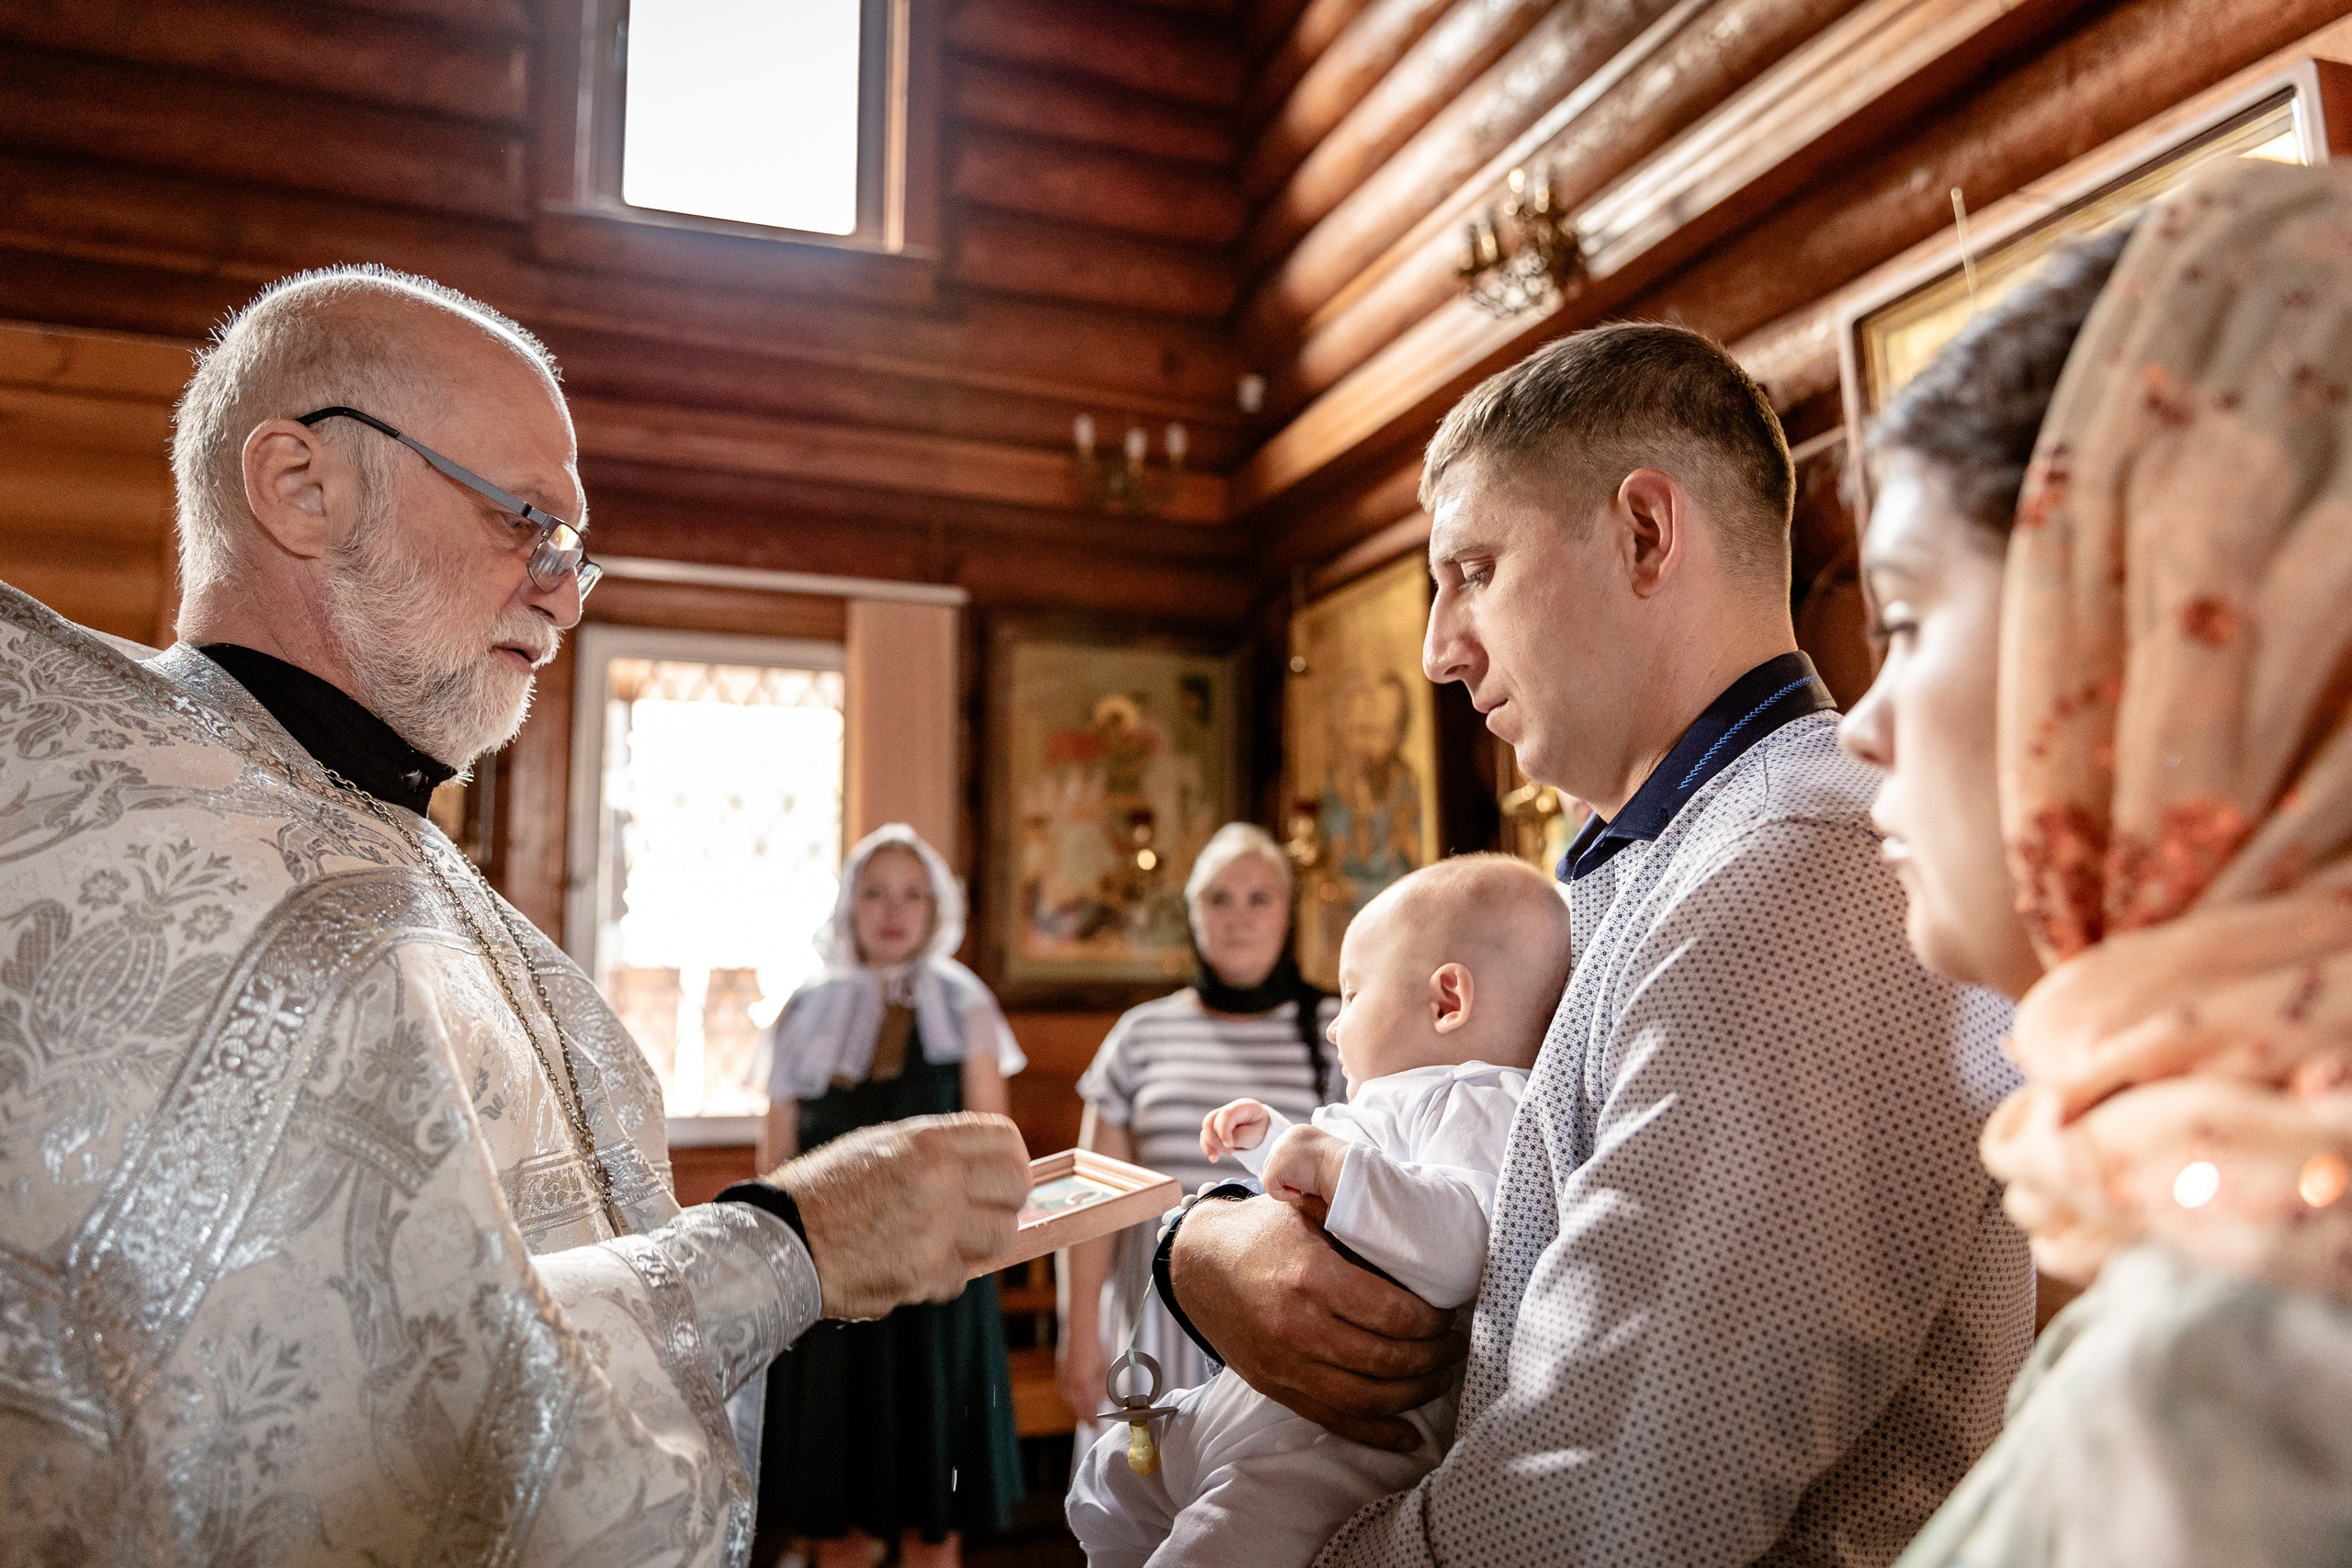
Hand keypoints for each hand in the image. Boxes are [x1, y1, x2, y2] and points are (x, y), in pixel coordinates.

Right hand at [774, 1112, 1028, 1318]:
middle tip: (982, 1216)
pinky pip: (959, 1278)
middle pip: (1016, 1187)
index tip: (1003, 1179)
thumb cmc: (823, 1192)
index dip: (1011, 1160)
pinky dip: (936, 1279)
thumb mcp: (877, 1148)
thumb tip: (984, 1168)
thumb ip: (933, 1153)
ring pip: (1001, 1236)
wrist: (778, 1239)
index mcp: (926, 1140)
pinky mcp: (924, 1271)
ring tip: (939, 1245)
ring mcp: (935, 1224)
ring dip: (976, 1246)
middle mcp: (938, 1176)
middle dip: (1005, 1204)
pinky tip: (902, 1268)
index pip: (1005, 1139)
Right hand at [1057, 1323, 1108, 1424]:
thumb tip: (1105, 1400)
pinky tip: (1072, 1399)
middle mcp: (1072, 1384)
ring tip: (1082, 1413)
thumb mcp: (1106, 1369)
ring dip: (1076, 1408)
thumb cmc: (1096, 1347)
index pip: (1088, 1409)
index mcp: (1085, 1384)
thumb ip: (1104, 1388)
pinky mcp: (1060, 1373)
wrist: (1082, 1332)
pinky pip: (1063, 1391)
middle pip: (1077, 1407)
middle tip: (1090, 1424)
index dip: (1092, 1419)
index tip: (1095, 1426)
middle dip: (1084, 1416)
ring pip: (1069, 1400)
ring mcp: (1064, 1378)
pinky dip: (1068, 1397)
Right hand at [1169, 1195, 1462, 1450]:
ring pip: (1367, 1398)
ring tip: (1439, 1375)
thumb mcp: (1306, 1209)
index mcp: (1310, 1275)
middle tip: (1456, 1345)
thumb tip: (1417, 1237)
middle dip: (1434, 1358)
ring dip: (1415, 1393)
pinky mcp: (1276, 1388)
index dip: (1432, 1321)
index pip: (1393, 1314)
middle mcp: (1297, 1327)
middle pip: (1386, 1360)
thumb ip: (1354, 1219)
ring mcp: (1285, 1365)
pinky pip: (1335, 1420)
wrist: (1197, 1265)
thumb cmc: (1261, 1232)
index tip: (1448, 1313)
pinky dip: (1376, 1432)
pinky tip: (1407, 1433)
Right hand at [1201, 1098, 1271, 1162]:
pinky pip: (1205, 1137)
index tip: (1230, 1146)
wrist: (1263, 1131)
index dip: (1224, 1131)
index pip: (1226, 1114)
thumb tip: (1223, 1142)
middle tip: (1230, 1151)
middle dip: (1216, 1140)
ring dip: (1210, 1145)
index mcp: (1242, 1106)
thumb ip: (1239, 1137)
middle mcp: (1228, 1109)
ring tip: (1221, 1156)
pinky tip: (1214, 1158)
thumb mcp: (1255, 1135)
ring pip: (1206, 1129)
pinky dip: (1208, 1148)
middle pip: (1211, 1121)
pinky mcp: (1215, 1128)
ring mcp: (1220, 1117)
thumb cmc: (1260, 1131)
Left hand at [1262, 1125, 1348, 1206]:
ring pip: (1271, 1176)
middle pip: (1272, 1164)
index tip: (1310, 1177)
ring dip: (1287, 1186)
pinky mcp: (1276, 1165)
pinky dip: (1284, 1195)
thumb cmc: (1339, 1169)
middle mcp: (1286, 1136)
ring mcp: (1279, 1148)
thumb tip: (1293, 1174)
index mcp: (1299, 1132)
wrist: (1344, 1170)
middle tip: (1307, 1184)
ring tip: (1306, 1186)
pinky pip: (1270, 1187)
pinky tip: (1302, 1191)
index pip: (1284, 1155)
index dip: (1293, 1171)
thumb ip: (1305, 1159)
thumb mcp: (1321, 1157)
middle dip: (1287, 1178)